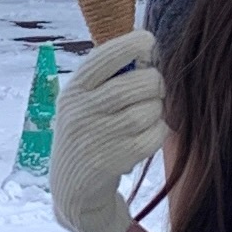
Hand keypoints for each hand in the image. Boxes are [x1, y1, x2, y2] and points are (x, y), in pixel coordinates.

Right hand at [49, 27, 161, 231]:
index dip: (133, 43)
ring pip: (147, 111)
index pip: (104, 57)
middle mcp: (79, 111)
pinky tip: (148, 136)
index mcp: (73, 90)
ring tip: (149, 116)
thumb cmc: (88, 134)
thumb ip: (109, 78)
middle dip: (155, 83)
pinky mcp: (108, 162)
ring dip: (157, 111)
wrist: (72, 190)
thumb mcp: (84, 103)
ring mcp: (93, 137)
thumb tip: (149, 44)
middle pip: (137, 83)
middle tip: (154, 89)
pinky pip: (151, 137)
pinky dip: (158, 133)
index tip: (149, 42)